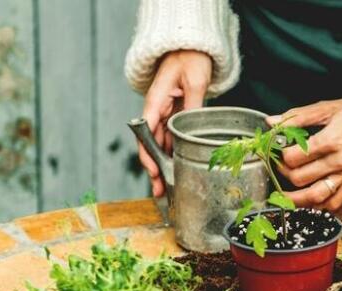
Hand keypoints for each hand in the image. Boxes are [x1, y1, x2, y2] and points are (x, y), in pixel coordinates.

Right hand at [139, 50, 211, 196]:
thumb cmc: (190, 59)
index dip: (148, 155)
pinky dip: (172, 154)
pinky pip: (170, 138)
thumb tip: (190, 129)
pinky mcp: (174, 116)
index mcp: (156, 100)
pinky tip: (176, 169)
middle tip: (160, 191)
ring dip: (163, 165)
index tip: (153, 171)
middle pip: (151, 144)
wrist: (192, 48)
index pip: (146, 132)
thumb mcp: (195, 82)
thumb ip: (191, 105)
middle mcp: (157, 110)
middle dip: (154, 168)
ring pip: (160, 144)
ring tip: (168, 187)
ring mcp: (165, 113)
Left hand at [266, 97, 341, 210]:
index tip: (279, 150)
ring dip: (296, 199)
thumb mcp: (328, 108)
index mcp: (330, 141)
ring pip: (315, 197)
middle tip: (282, 166)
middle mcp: (338, 161)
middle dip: (284, 174)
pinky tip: (311, 200)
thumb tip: (272, 122)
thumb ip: (298, 116)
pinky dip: (320, 205)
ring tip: (286, 196)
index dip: (280, 155)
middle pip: (300, 178)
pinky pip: (335, 203)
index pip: (293, 157)